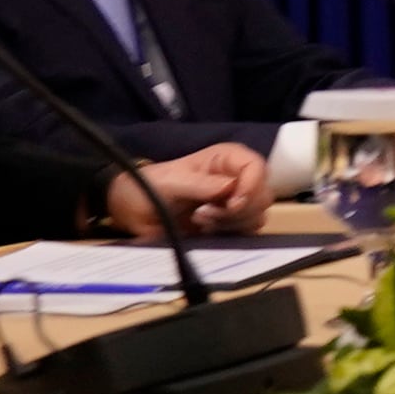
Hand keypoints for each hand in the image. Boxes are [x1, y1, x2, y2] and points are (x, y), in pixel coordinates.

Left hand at [108, 143, 274, 237]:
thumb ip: (199, 184)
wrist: (132, 210)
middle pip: (262, 195)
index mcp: (225, 159)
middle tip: (204, 214)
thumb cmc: (147, 186)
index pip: (257, 167)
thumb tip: (230, 188)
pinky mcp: (231, 223)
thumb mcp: (169, 182)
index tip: (232, 204)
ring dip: (231, 223)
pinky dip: (230, 234)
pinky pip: (248, 231)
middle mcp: (236, 177)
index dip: (251, 187)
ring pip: (258, 215)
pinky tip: (206, 230)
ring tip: (200, 220)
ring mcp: (235, 201)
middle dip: (238, 210)